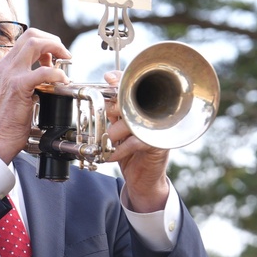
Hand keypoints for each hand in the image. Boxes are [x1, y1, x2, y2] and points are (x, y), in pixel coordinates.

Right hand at [0, 29, 70, 162]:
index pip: (25, 40)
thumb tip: (48, 66)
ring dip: (56, 48)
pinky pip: (43, 71)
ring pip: (35, 43)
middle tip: (64, 53)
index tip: (56, 55)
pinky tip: (63, 81)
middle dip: (53, 40)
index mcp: (4, 66)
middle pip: (31, 35)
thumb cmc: (8, 122)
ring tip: (66, 60)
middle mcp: (5, 66)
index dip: (45, 43)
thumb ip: (29, 77)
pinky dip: (58, 73)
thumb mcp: (17, 93)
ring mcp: (10, 74)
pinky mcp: (18, 86)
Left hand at [103, 70, 171, 212]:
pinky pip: (133, 142)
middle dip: (113, 109)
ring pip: (129, 121)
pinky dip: (118, 151)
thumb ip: (114, 113)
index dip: (121, 79)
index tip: (108, 78)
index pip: (133, 86)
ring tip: (108, 142)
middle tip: (107, 119)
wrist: (144, 179)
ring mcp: (156, 128)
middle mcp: (152, 114)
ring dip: (113, 134)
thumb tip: (101, 99)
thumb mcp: (119, 129)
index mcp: (143, 107)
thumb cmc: (132, 152)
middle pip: (130, 100)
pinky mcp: (156, 144)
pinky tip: (112, 155)